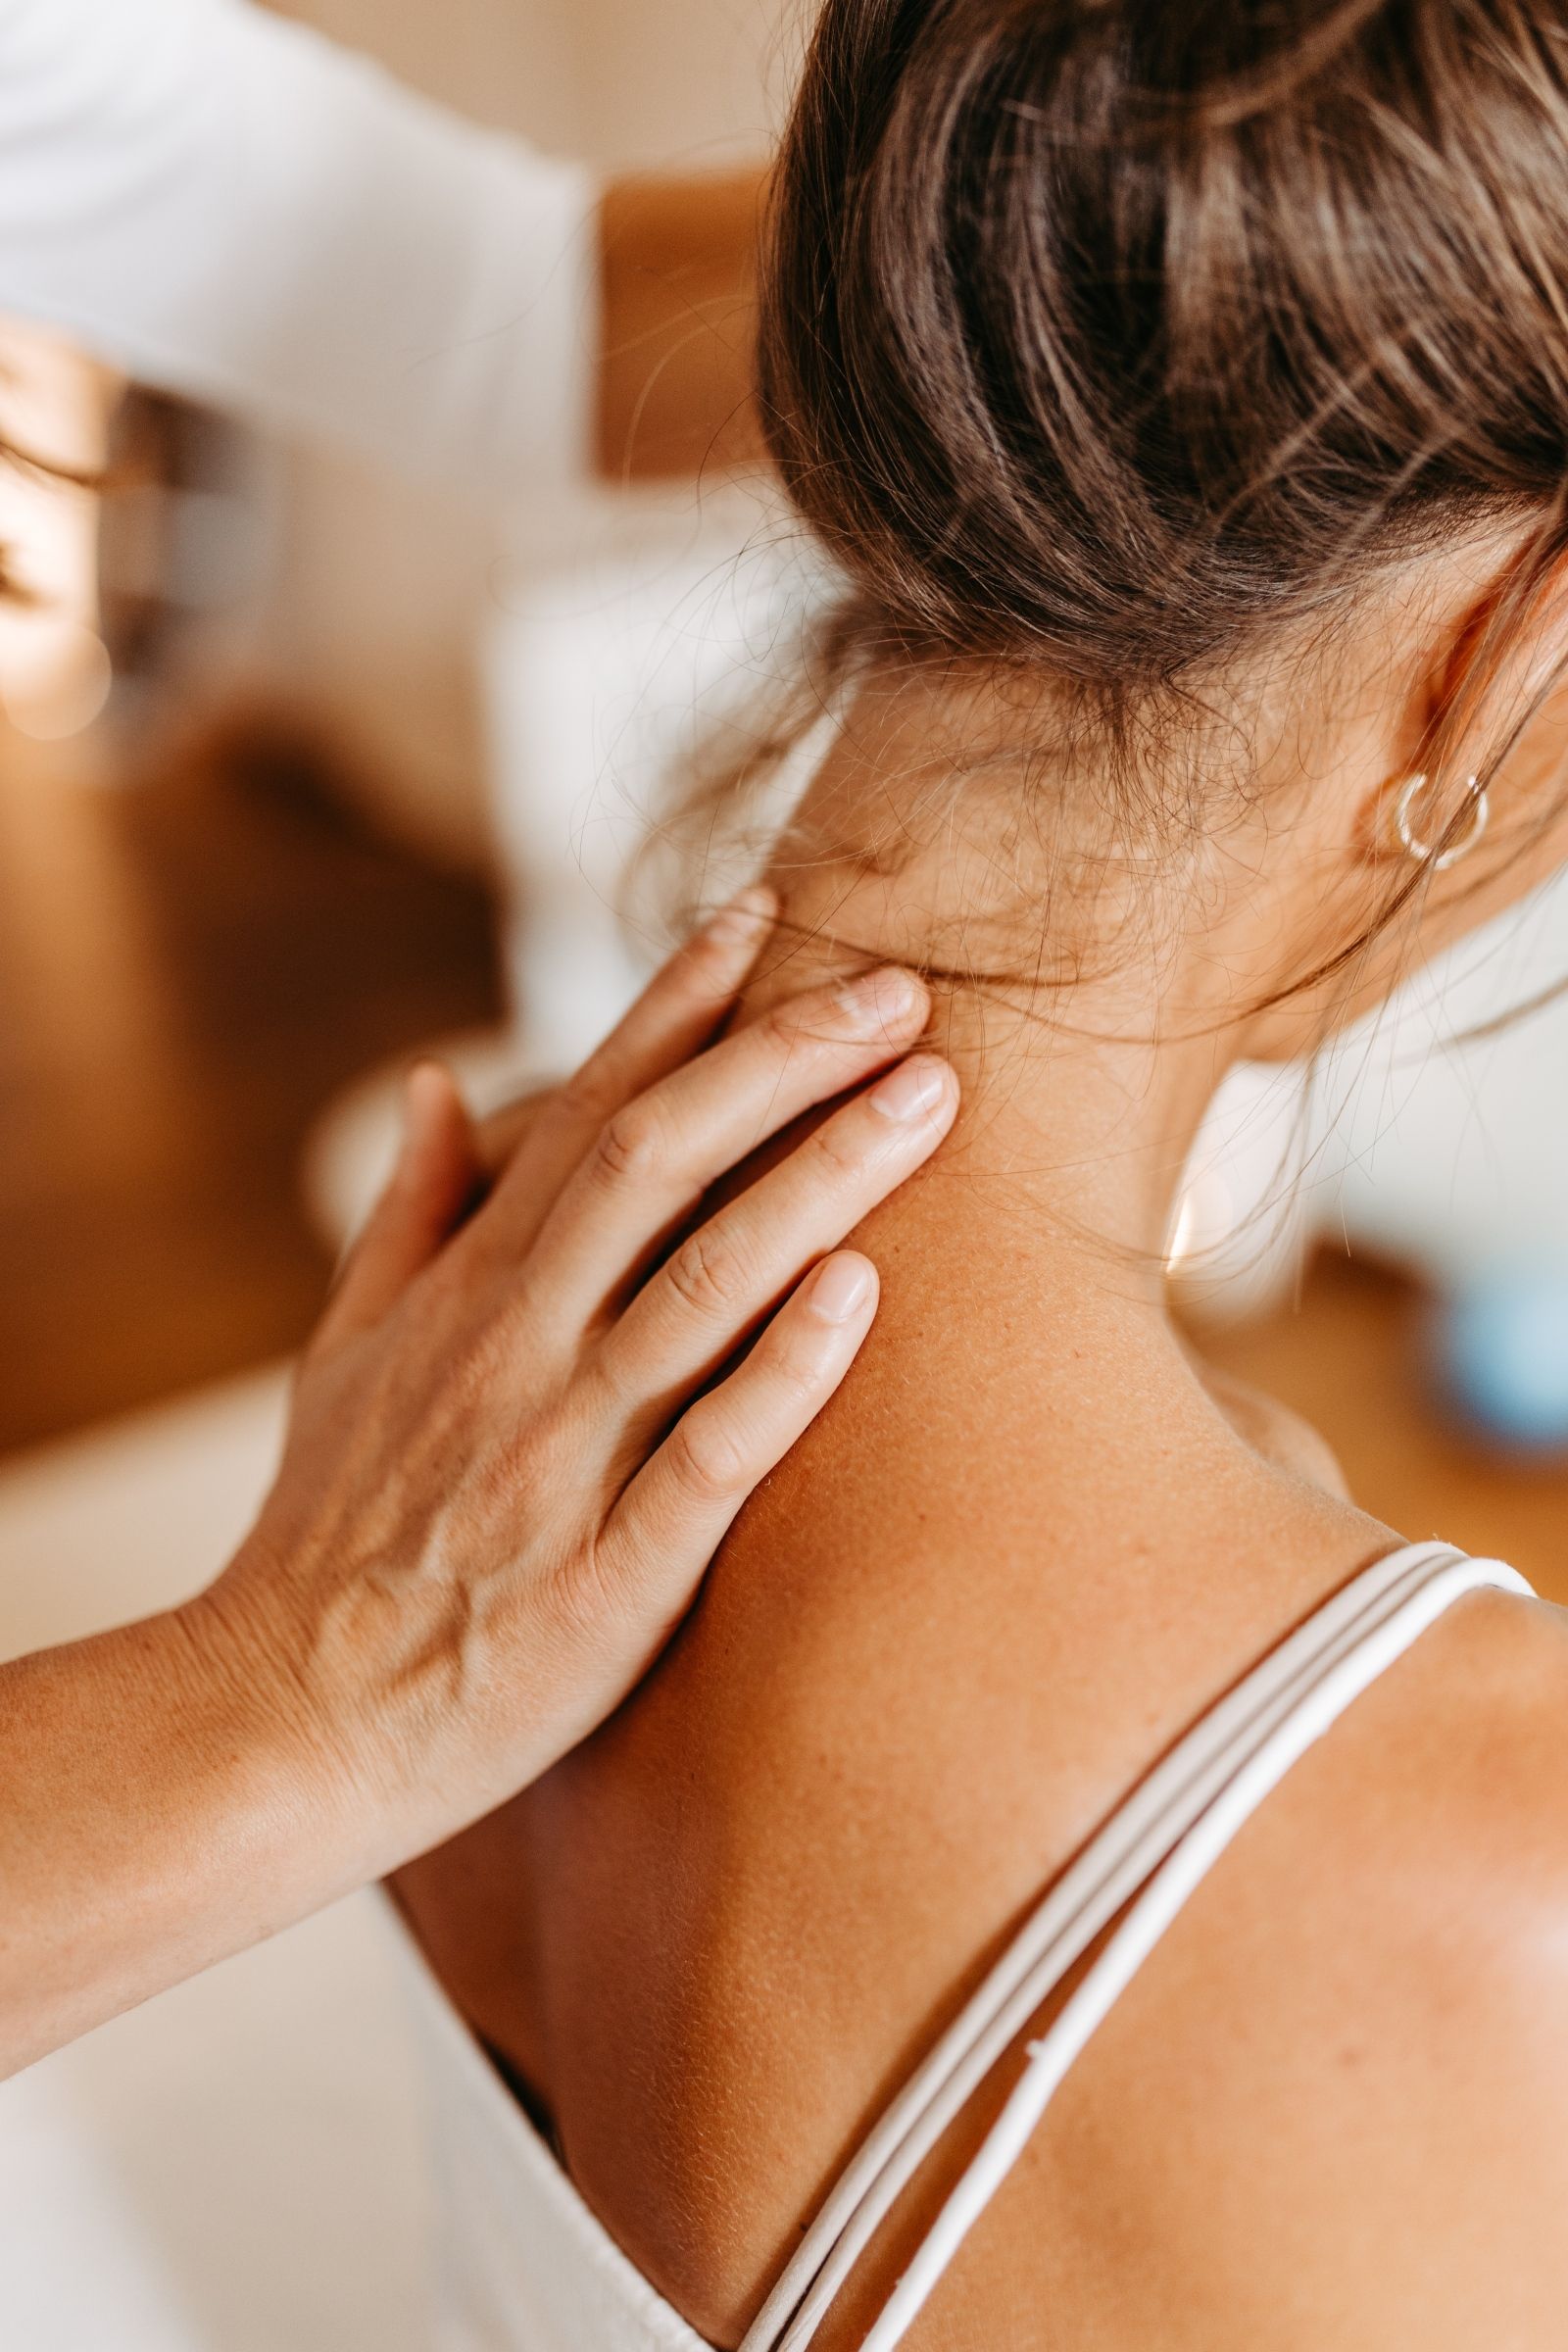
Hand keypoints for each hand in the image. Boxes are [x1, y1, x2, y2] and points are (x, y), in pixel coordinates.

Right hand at [194, 891, 957, 1865]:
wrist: (281, 1719)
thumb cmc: (327, 1531)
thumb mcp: (340, 1349)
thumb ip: (407, 1211)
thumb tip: (442, 1079)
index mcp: (469, 1288)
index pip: (586, 1109)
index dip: (678, 1004)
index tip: (767, 913)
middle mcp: (519, 1345)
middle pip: (659, 1161)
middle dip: (781, 1060)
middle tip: (900, 988)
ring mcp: (562, 1454)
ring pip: (703, 1284)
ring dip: (819, 1179)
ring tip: (928, 1099)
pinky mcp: (606, 1575)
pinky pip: (709, 1455)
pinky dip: (785, 1370)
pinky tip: (865, 1293)